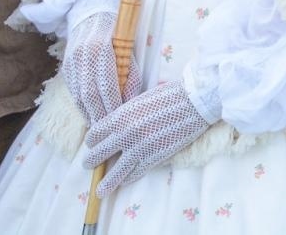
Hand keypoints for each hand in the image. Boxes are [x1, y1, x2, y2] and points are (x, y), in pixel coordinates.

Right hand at [63, 12, 138, 125]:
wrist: (91, 14)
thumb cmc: (117, 32)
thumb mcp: (128, 48)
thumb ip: (131, 73)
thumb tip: (132, 101)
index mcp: (100, 48)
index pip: (106, 83)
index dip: (113, 104)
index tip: (121, 119)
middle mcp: (82, 56)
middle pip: (90, 94)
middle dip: (101, 115)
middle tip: (111, 131)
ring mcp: (71, 63)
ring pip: (79, 96)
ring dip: (90, 115)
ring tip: (102, 129)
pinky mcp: (66, 68)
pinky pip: (74, 92)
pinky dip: (83, 107)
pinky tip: (92, 117)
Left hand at [81, 82, 211, 194]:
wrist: (194, 101)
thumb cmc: (168, 95)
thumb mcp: (138, 100)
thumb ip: (124, 115)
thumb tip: (114, 129)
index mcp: (119, 116)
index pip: (93, 136)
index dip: (92, 141)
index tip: (94, 144)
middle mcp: (124, 134)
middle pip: (97, 155)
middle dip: (91, 162)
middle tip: (91, 165)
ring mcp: (138, 148)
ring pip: (113, 173)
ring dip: (105, 183)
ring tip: (100, 190)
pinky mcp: (153, 158)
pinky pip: (134, 174)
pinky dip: (127, 180)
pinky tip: (124, 182)